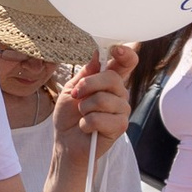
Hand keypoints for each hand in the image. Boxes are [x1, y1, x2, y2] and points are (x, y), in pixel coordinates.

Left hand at [50, 42, 136, 159]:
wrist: (66, 142)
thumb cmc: (69, 116)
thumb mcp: (71, 89)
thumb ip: (86, 74)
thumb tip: (98, 55)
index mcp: (109, 82)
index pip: (126, 63)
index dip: (125, 53)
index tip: (115, 49)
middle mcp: (120, 93)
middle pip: (112, 78)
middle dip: (88, 86)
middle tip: (76, 96)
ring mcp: (122, 110)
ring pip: (103, 99)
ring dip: (84, 108)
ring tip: (82, 116)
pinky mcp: (120, 126)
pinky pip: (100, 118)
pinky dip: (86, 123)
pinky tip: (87, 128)